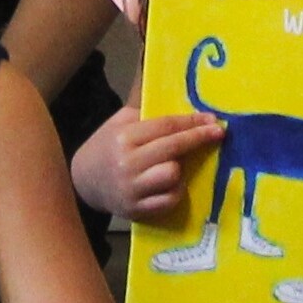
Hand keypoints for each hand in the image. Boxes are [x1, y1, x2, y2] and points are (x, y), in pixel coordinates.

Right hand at [74, 108, 216, 224]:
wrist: (83, 181)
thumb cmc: (108, 146)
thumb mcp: (120, 122)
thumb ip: (146, 111)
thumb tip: (176, 92)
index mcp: (124, 137)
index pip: (165, 126)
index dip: (192, 122)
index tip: (212, 119)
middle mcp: (128, 162)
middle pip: (173, 148)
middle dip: (198, 139)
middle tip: (218, 133)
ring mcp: (132, 188)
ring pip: (173, 176)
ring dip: (181, 170)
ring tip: (178, 165)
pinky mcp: (137, 210)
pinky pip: (169, 201)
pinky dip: (175, 192)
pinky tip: (172, 184)